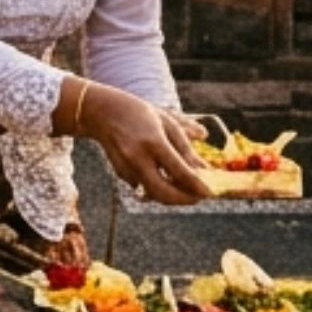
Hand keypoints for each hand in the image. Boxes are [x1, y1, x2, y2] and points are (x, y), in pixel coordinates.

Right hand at [82, 85, 209, 205]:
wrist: (102, 112)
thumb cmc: (139, 113)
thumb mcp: (167, 122)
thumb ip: (186, 147)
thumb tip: (205, 169)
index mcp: (153, 141)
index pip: (179, 171)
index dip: (197, 185)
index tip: (209, 193)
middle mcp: (138, 157)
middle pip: (163, 192)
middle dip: (184, 200)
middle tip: (198, 197)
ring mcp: (127, 167)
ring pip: (153, 194)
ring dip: (171, 196)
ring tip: (184, 188)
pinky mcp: (121, 173)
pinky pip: (144, 186)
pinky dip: (157, 186)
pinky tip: (163, 177)